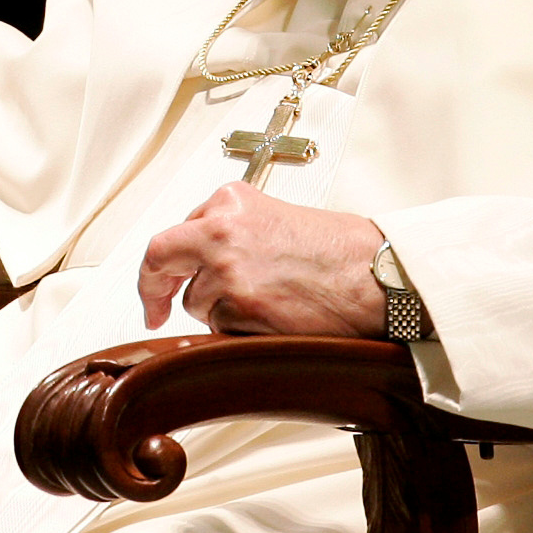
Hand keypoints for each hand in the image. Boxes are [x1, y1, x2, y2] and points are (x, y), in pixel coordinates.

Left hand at [140, 183, 387, 335]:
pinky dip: (239, 331)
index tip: (154, 286)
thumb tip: (203, 260)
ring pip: (196, 303)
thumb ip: (234, 231)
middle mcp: (221, 230)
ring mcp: (227, 271)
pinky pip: (220, 328)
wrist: (378, 276)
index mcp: (230, 201)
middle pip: (162, 261)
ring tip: (269, 302)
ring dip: (220, 311)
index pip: (173, 234)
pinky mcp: (239, 308)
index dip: (160, 266)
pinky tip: (274, 318)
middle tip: (155, 311)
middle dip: (154, 290)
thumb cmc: (343, 250)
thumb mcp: (278, 218)